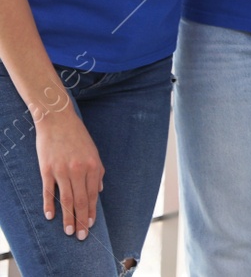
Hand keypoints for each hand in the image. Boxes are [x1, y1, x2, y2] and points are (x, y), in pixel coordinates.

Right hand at [36, 107, 102, 239]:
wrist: (58, 120)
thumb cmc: (77, 137)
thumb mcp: (93, 152)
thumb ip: (97, 172)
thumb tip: (98, 191)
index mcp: (93, 166)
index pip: (92, 195)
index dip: (91, 211)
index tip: (90, 225)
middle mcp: (79, 170)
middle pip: (80, 200)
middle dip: (81, 220)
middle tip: (80, 236)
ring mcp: (62, 170)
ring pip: (66, 199)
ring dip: (68, 217)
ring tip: (68, 231)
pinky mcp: (47, 169)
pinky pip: (49, 191)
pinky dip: (49, 205)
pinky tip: (51, 217)